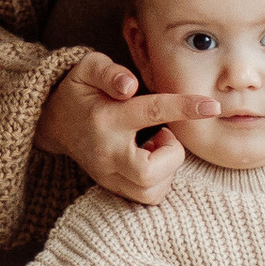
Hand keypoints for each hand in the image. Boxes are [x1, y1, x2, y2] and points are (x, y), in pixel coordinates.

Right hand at [34, 51, 219, 206]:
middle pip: (148, 172)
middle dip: (171, 155)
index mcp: (105, 118)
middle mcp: (106, 152)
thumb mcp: (87, 68)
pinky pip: (147, 197)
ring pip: (151, 191)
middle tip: (163, 135)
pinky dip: (158, 181)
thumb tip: (129, 86)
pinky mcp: (112, 187)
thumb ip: (109, 72)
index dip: (185, 108)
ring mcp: (107, 174)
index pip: (151, 112)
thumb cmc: (80, 90)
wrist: (52, 122)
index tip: (212, 106)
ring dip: (166, 169)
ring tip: (154, 146)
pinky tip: (148, 160)